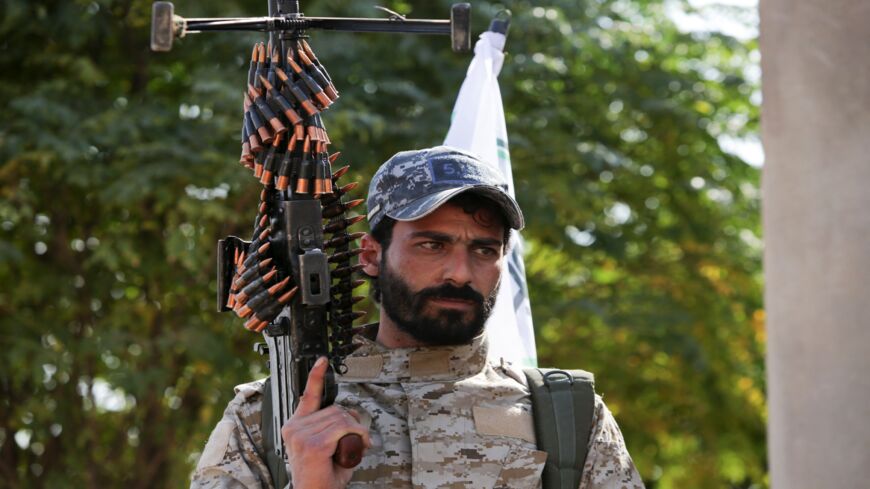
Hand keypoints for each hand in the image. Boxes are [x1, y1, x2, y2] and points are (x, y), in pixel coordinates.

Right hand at [281, 357, 370, 488]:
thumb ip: (332, 428)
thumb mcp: (326, 446)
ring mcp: (302, 435)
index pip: (307, 396)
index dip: (316, 376)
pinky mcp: (313, 444)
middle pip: (334, 409)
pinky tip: (360, 446)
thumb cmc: (322, 475)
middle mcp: (294, 428)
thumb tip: (350, 416)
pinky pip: (343, 428)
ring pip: (341, 418)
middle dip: (353, 421)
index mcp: (295, 426)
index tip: (322, 361)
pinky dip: (358, 435)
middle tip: (360, 438)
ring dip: (357, 430)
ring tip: (359, 445)